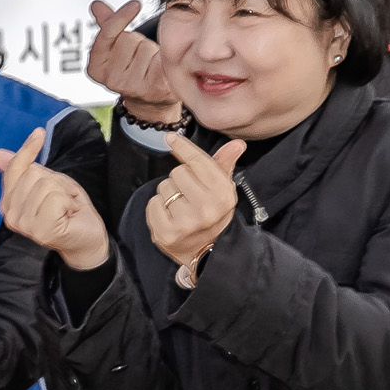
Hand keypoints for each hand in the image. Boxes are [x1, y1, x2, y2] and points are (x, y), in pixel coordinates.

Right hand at [0, 127, 110, 269]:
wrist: (87, 238)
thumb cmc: (68, 210)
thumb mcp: (47, 182)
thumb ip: (24, 169)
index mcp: (8, 202)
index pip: (14, 168)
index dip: (27, 149)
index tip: (38, 133)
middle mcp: (10, 214)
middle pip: (32, 173)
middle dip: (55, 182)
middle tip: (61, 199)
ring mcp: (24, 224)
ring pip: (45, 185)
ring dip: (63, 194)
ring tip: (65, 208)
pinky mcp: (40, 230)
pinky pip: (54, 198)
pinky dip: (68, 202)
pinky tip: (68, 215)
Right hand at [88, 0, 178, 119]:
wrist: (151, 101)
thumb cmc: (134, 69)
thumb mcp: (117, 47)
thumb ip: (107, 25)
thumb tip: (96, 5)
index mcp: (97, 68)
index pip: (107, 34)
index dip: (120, 17)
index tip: (135, 4)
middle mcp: (112, 80)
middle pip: (130, 39)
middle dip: (137, 42)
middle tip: (139, 56)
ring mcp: (132, 86)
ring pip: (147, 48)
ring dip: (151, 51)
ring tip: (149, 65)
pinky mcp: (155, 88)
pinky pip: (162, 60)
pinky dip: (165, 59)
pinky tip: (162, 67)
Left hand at [145, 136, 245, 270]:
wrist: (207, 250)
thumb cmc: (213, 213)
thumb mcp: (223, 188)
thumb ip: (224, 164)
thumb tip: (237, 143)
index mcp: (222, 195)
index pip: (197, 161)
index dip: (182, 147)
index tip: (170, 138)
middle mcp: (206, 209)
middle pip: (177, 172)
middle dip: (180, 180)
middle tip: (189, 194)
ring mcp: (185, 223)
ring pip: (164, 188)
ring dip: (168, 194)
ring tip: (180, 206)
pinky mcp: (167, 233)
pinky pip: (152, 204)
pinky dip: (157, 208)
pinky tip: (170, 216)